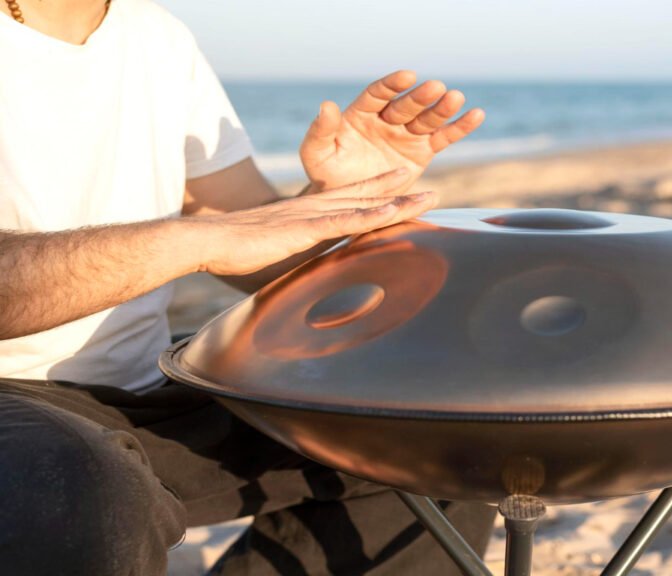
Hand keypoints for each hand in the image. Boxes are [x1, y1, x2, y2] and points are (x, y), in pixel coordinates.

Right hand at [193, 169, 434, 275]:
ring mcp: (311, 215)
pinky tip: (392, 213)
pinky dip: (370, 217)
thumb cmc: (234, 248)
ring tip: (429, 197)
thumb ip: (300, 252)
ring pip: (363, 206)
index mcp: (308, 211)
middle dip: (399, 192)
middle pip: (365, 197)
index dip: (379, 190)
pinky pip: (343, 221)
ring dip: (398, 202)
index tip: (404, 184)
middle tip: (430, 188)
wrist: (206, 241)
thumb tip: (317, 269)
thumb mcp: (276, 249)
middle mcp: (314, 207)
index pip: (350, 198)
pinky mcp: (304, 227)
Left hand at [300, 70, 484, 193]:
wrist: (346, 203)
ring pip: (427, 118)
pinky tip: (476, 115)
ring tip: (456, 98)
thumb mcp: (316, 155)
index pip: (378, 93)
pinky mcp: (422, 152)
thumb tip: (326, 105)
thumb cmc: (328, 175)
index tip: (407, 76)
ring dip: (442, 108)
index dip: (392, 84)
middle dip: (421, 97)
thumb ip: (320, 131)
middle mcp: (387, 119)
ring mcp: (406, 134)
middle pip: (407, 105)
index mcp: (361, 114)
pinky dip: (459, 127)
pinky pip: (443, 137)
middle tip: (436, 87)